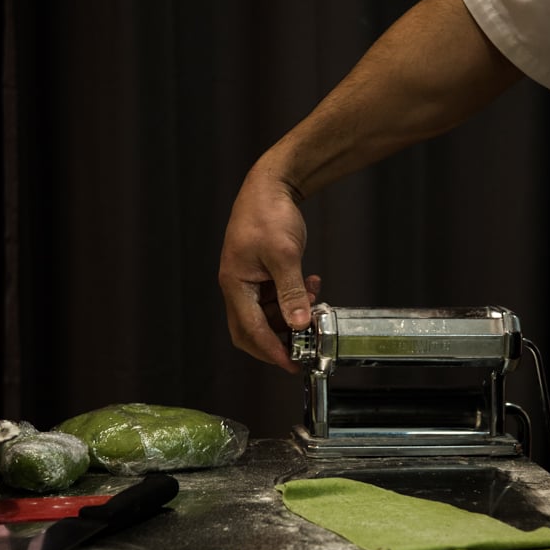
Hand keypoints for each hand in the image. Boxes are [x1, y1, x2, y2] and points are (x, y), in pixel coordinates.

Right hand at [219, 162, 320, 371]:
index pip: (250, 329)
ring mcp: (249, 281)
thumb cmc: (268, 213)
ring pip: (267, 315)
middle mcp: (238, 286)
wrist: (269, 186)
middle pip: (251, 330)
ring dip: (291, 316)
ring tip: (314, 304)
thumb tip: (298, 324)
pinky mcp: (261, 275)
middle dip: (277, 341)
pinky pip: (275, 298)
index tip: (290, 363)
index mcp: (235, 284)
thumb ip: (291, 293)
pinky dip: (293, 299)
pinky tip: (311, 287)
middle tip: (302, 349)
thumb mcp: (284, 255)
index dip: (271, 350)